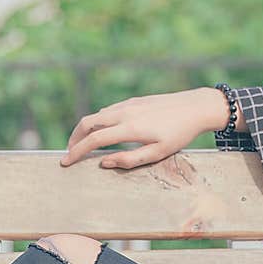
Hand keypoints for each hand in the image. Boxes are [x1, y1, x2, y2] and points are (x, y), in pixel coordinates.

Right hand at [60, 88, 215, 168]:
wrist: (196, 107)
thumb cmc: (180, 134)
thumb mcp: (158, 153)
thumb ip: (129, 160)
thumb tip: (104, 162)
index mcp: (130, 128)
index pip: (93, 140)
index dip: (76, 152)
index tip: (66, 162)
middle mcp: (124, 113)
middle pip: (87, 123)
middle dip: (74, 138)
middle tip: (71, 152)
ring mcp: (128, 104)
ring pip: (97, 115)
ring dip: (86, 129)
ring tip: (85, 144)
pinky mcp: (134, 100)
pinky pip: (109, 110)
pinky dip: (99, 122)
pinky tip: (104, 132)